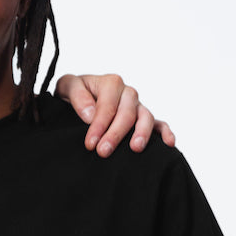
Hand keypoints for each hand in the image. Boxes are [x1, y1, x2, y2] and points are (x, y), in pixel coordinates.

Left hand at [54, 73, 175, 156]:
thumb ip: (77, 96)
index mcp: (111, 83)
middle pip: (127, 113)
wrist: (79, 98)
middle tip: (103, 152)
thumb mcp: (67, 86)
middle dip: (115, 134)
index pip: (108, 106)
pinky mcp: (143, 118)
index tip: (90, 143)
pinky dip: (165, 132)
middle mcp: (127, 93)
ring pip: (145, 117)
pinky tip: (168, 144)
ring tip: (135, 149)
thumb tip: (90, 115)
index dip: (99, 125)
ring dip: (142, 133)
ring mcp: (138, 106)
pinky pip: (159, 124)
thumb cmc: (74, 93)